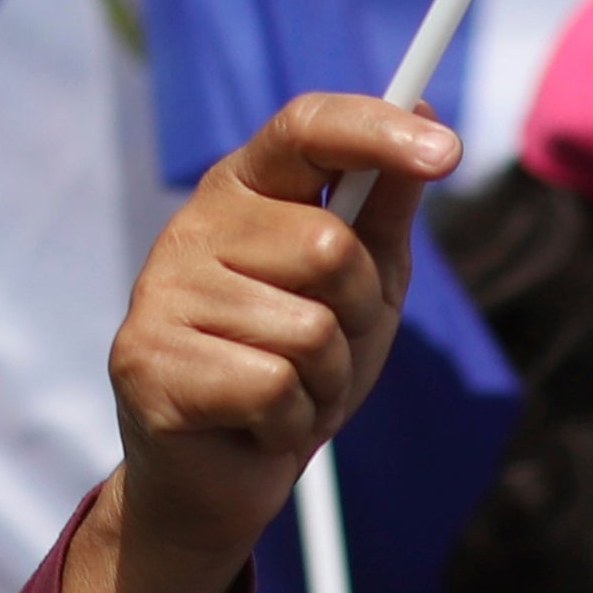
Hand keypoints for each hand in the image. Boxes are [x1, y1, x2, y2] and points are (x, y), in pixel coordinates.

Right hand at [62, 94, 458, 592]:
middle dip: (354, 316)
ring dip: (325, 382)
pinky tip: (258, 424)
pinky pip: (271, 386)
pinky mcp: (145, 361)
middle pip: (327, 247)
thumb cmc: (294, 368)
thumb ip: (385, 207)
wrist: (220, 477)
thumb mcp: (363, 285)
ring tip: (290, 392)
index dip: (375, 130)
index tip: (447, 150)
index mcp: (245, 189)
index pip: (305, 127)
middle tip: (325, 349)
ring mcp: (160, 292)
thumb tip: (426, 115)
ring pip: (307, 329)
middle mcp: (193, 226)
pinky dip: (290, 422)